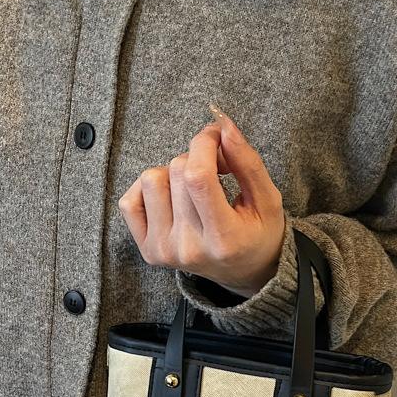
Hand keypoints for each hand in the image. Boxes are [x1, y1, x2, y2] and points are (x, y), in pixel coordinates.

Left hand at [118, 103, 285, 298]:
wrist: (244, 272)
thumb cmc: (259, 233)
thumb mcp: (267, 199)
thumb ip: (247, 162)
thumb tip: (222, 124)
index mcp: (224, 239)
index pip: (198, 177)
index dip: (204, 143)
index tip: (216, 136)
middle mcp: (190, 250)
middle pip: (177, 172)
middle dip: (197, 158)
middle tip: (217, 171)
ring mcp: (165, 252)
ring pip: (152, 180)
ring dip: (173, 173)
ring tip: (194, 188)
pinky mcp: (148, 251)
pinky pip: (129, 201)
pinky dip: (148, 189)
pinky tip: (172, 198)